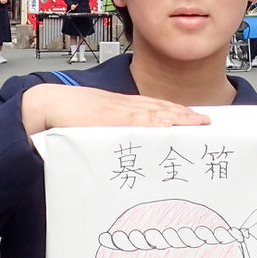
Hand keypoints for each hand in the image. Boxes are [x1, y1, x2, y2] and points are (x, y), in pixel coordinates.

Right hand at [20, 84, 211, 135]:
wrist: (48, 105)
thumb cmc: (70, 118)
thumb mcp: (99, 127)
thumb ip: (117, 137)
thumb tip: (131, 152)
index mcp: (124, 108)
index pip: (158, 109)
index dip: (180, 114)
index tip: (199, 120)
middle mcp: (126, 106)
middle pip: (162, 109)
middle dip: (186, 115)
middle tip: (208, 123)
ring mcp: (118, 109)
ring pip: (154, 111)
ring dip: (177, 117)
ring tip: (197, 123)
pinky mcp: (108, 116)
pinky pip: (135, 118)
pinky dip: (153, 120)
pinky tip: (168, 123)